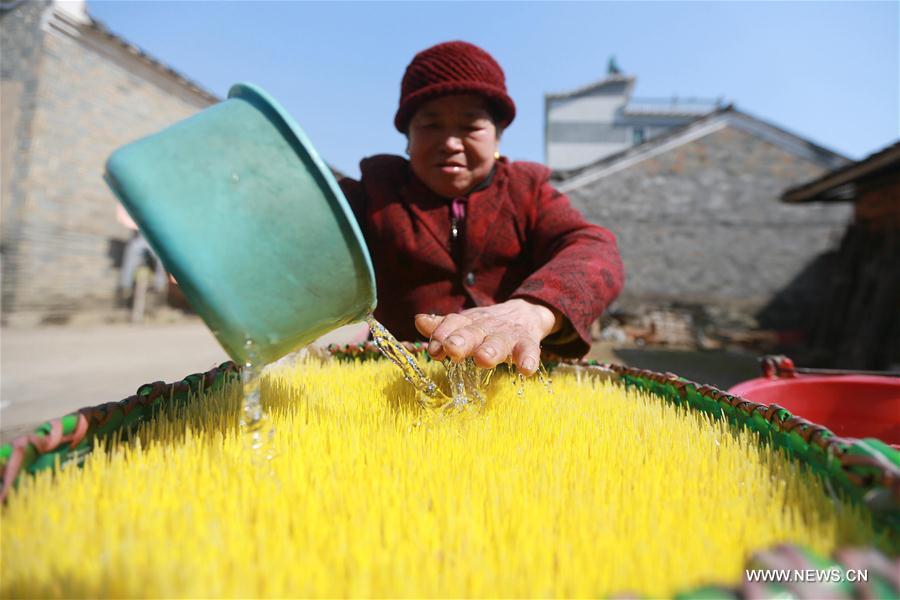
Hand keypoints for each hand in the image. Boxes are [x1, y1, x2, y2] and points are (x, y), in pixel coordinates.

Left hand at [414, 299, 560, 375]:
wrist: (524, 313)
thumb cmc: (486, 326)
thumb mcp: (465, 324)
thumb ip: (443, 326)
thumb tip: (419, 321)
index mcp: (468, 322)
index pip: (453, 323)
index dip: (442, 334)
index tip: (434, 350)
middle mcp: (486, 327)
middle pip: (473, 331)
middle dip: (462, 340)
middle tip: (452, 349)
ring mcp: (508, 335)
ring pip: (499, 341)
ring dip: (491, 349)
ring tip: (483, 359)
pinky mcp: (528, 343)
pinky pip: (529, 351)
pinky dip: (528, 359)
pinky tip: (526, 370)